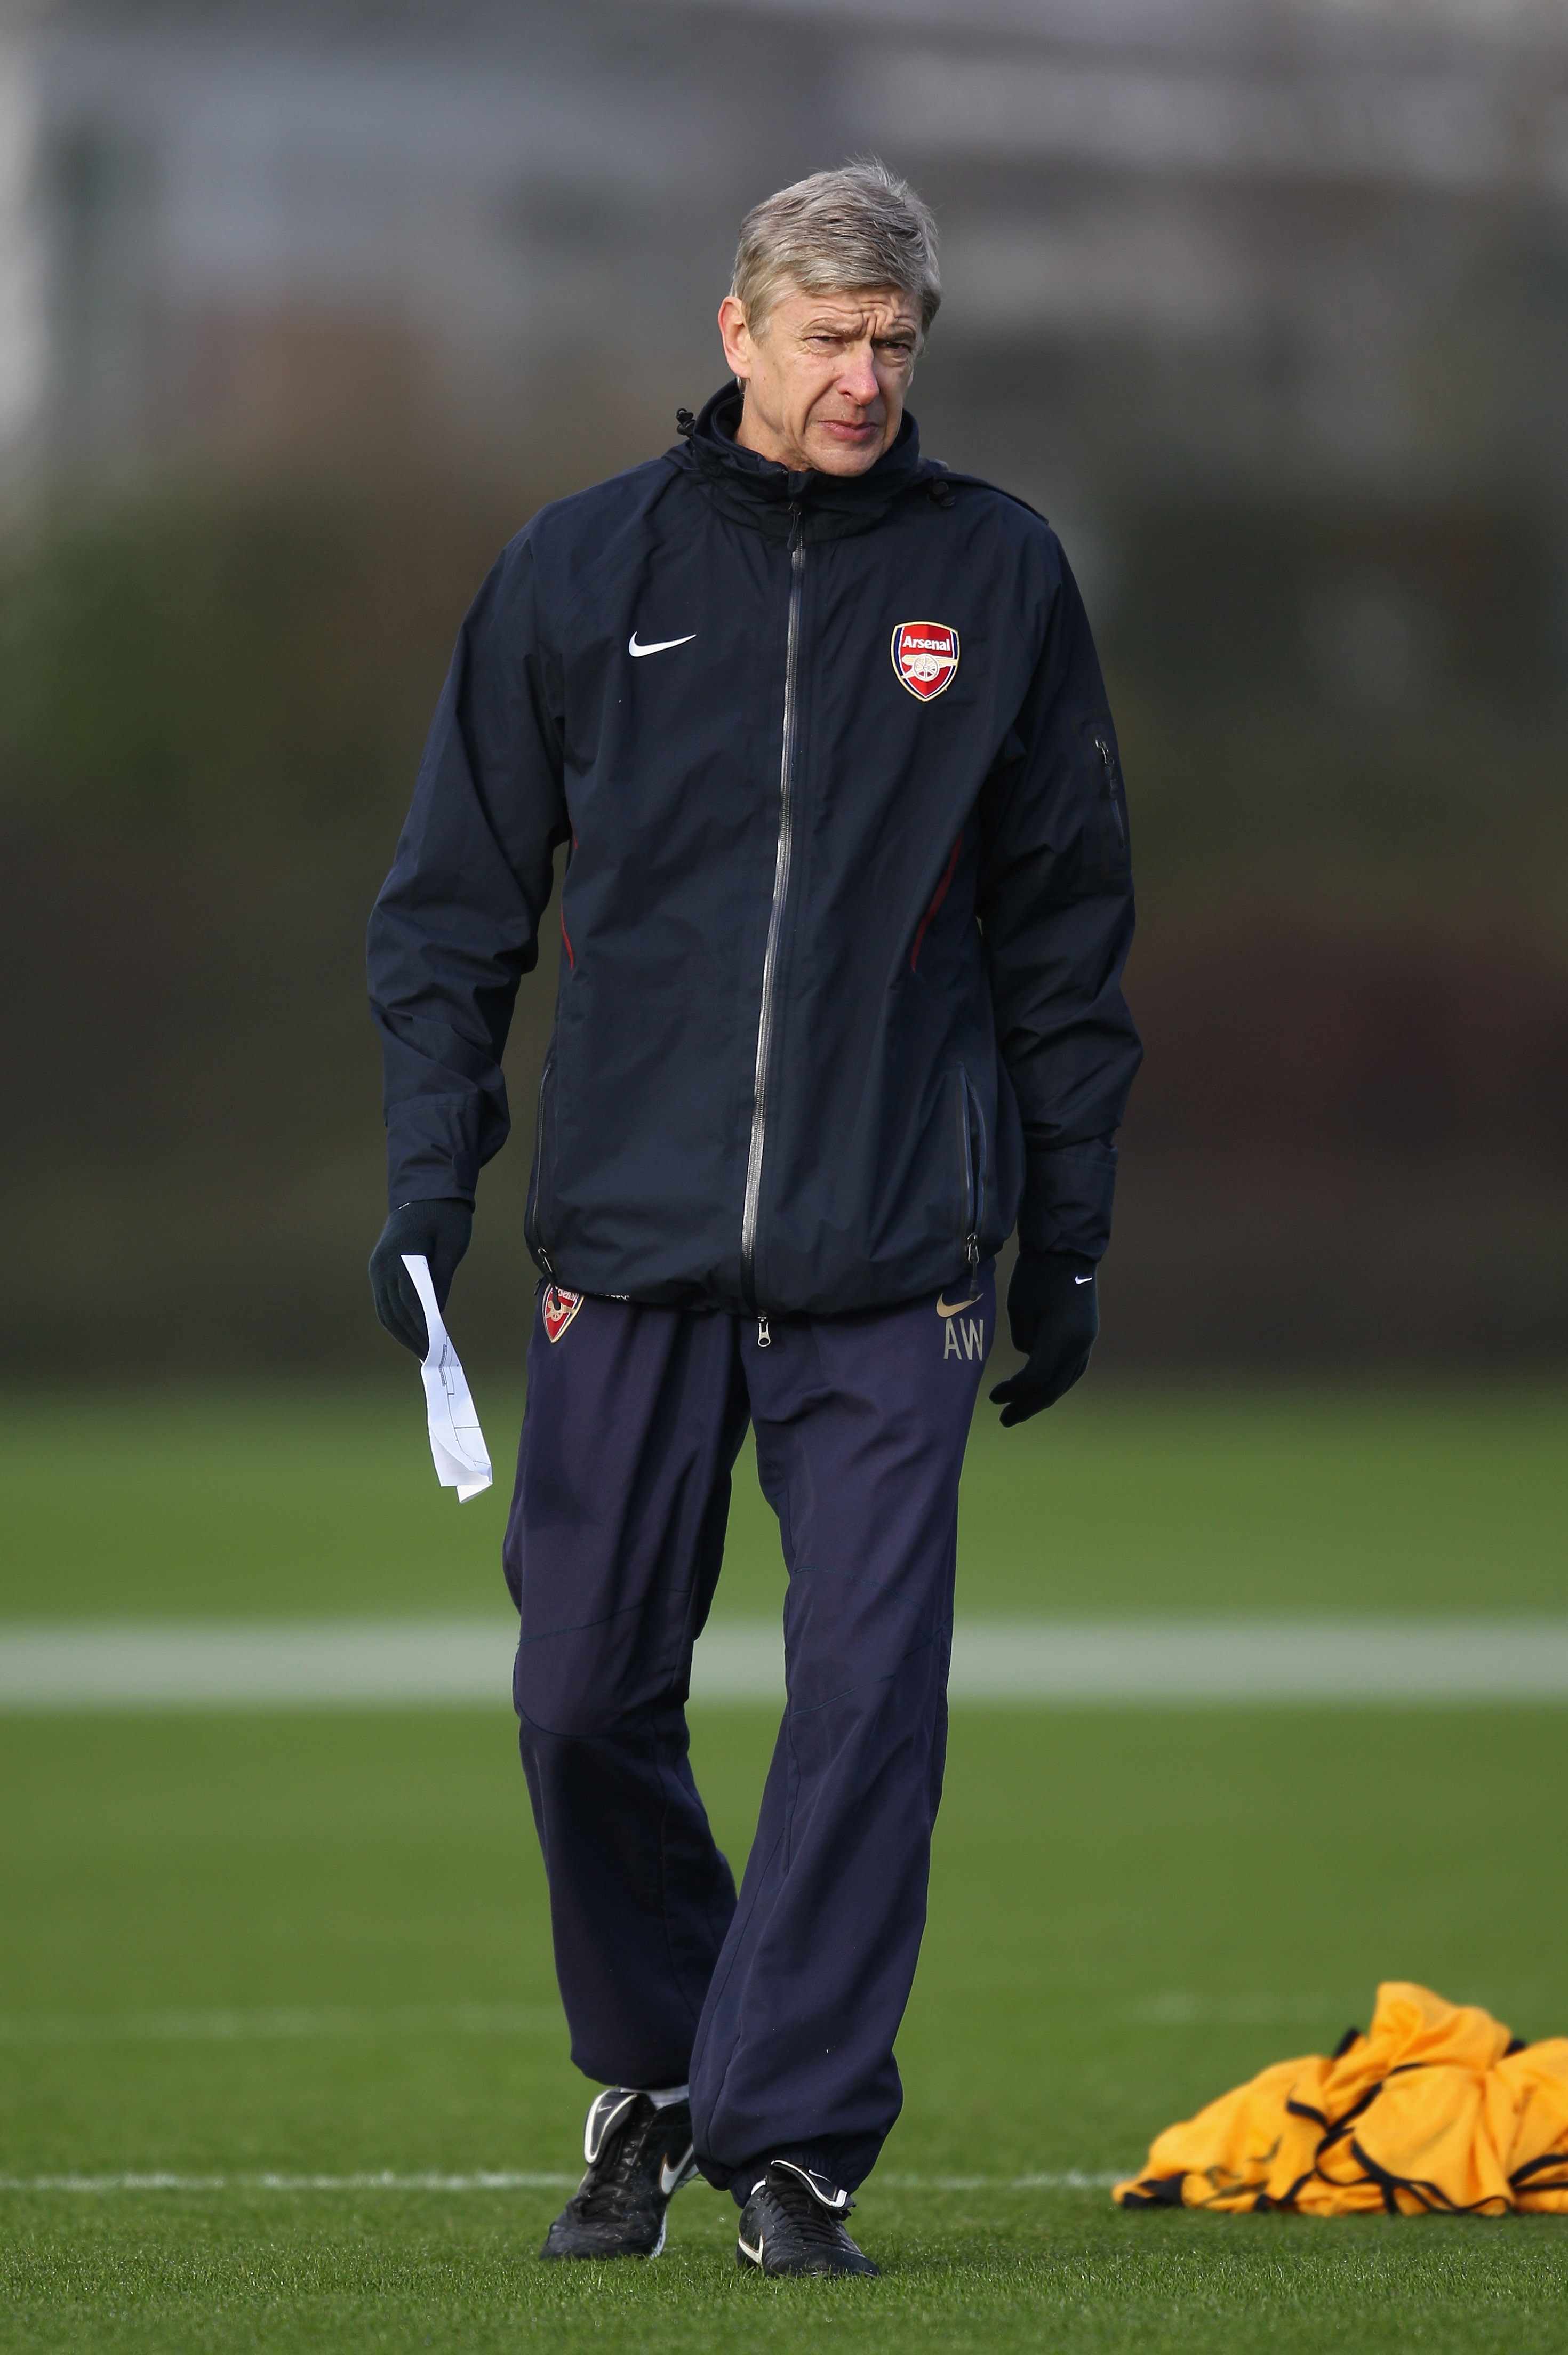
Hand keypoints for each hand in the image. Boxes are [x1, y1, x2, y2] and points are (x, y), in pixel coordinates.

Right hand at [368, 1199, 472, 1355]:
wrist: (424, 1191)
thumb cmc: (445, 1216)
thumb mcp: (452, 1244)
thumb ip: (442, 1277)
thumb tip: (437, 1312)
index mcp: (400, 1254)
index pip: (410, 1300)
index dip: (423, 1325)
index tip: (437, 1346)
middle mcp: (381, 1264)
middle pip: (394, 1310)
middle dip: (413, 1335)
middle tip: (431, 1356)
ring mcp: (377, 1266)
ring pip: (385, 1310)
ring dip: (402, 1333)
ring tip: (421, 1351)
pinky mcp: (378, 1268)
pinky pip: (384, 1302)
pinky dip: (395, 1320)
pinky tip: (411, 1333)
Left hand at [989, 1252, 1099, 1426]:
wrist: (1066, 1251)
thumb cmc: (1036, 1274)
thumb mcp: (1021, 1308)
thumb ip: (1025, 1340)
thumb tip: (1028, 1356)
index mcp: (1062, 1337)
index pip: (1035, 1378)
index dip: (1013, 1391)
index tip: (993, 1396)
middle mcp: (1080, 1344)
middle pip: (1053, 1387)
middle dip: (1027, 1405)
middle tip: (1005, 1420)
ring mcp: (1087, 1341)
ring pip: (1066, 1381)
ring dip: (1043, 1397)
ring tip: (1021, 1410)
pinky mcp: (1087, 1336)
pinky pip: (1072, 1369)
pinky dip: (1055, 1382)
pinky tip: (1041, 1390)